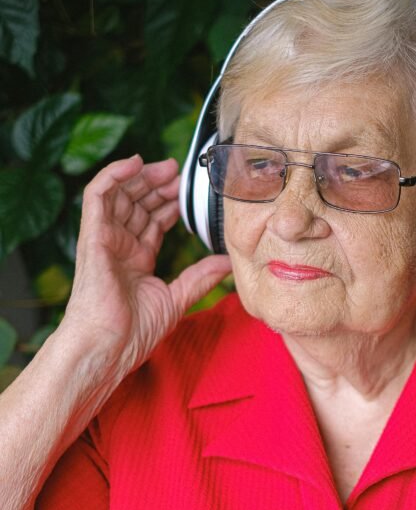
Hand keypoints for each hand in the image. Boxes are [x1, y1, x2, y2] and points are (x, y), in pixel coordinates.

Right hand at [60, 155, 231, 377]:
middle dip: (159, 185)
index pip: (152, 220)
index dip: (170, 202)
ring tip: (167, 167)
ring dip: (142, 176)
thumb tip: (228, 263)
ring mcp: (104, 239)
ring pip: (120, 194)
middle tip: (182, 173)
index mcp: (136, 259)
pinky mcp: (93, 236)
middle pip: (137, 203)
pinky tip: (136, 162)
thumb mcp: (177, 299)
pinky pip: (97, 195)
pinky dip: (113, 175)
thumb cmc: (133, 332)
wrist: (108, 346)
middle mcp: (118, 246)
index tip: (190, 190)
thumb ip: (200, 277)